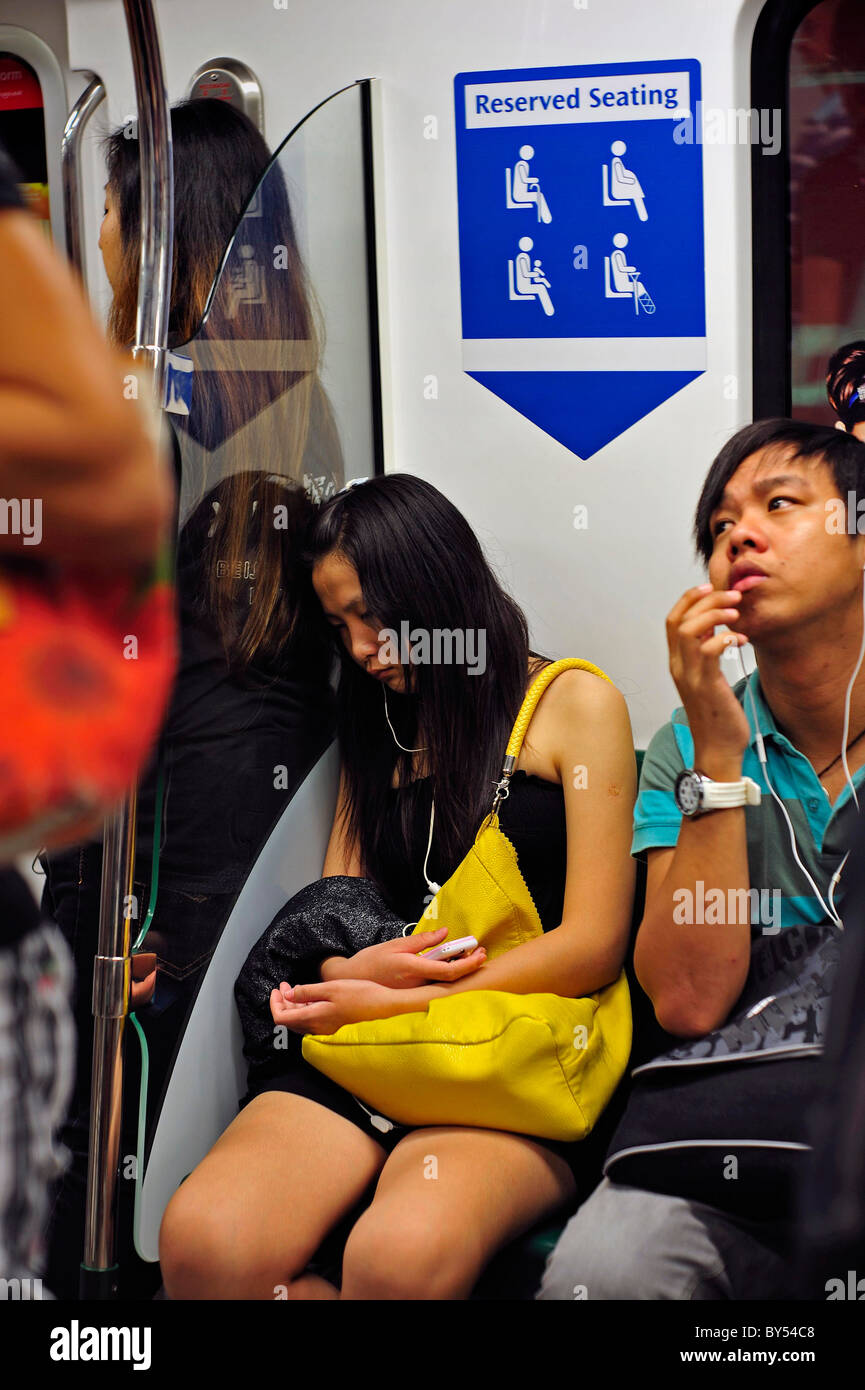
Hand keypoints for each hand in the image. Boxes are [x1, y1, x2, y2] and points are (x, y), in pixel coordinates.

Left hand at [269, 977, 412, 1034]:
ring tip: (296, 989)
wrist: (386, 1008)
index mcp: (314, 1017)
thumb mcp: (332, 988)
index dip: (275, 1004)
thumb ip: (307, 992)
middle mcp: (317, 1028)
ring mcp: (326, 1030)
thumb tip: (287, 995)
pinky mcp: (335, 1028)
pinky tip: (312, 998)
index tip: (277, 989)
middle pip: (289, 1020)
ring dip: (294, 1006)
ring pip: (301, 1021)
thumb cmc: (362, 995)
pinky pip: (313, 1021)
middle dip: (283, 1003)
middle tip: (284, 986)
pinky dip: (307, 1009)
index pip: (281, 1018)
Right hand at [324, 927, 485, 987]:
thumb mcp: (397, 944)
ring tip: (466, 954)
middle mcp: (416, 985)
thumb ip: (423, 940)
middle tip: (479, 952)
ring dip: (458, 969)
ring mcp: (415, 993)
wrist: (352, 980)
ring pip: (444, 983)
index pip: (448, 970)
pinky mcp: (413, 996)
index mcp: (412, 969)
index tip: (479, 952)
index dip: (467, 963)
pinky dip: (446, 975)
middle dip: (469, 965)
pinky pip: (435, 986)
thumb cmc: (372, 961)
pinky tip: (450, 963)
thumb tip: (444, 933)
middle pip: (451, 979)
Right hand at [666, 584, 750, 771]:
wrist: (718, 748)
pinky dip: (725, 638)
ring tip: (736, 613)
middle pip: (679, 620)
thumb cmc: (718, 714)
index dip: (688, 598)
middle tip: (733, 596)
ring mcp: (690, 676)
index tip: (710, 587)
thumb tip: (718, 628)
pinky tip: (742, 640)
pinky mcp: (705, 686)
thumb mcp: (709, 678)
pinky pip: (709, 652)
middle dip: (705, 600)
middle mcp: (678, 667)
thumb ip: (707, 654)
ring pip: (689, 631)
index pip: (672, 620)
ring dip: (713, 615)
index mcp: (677, 663)